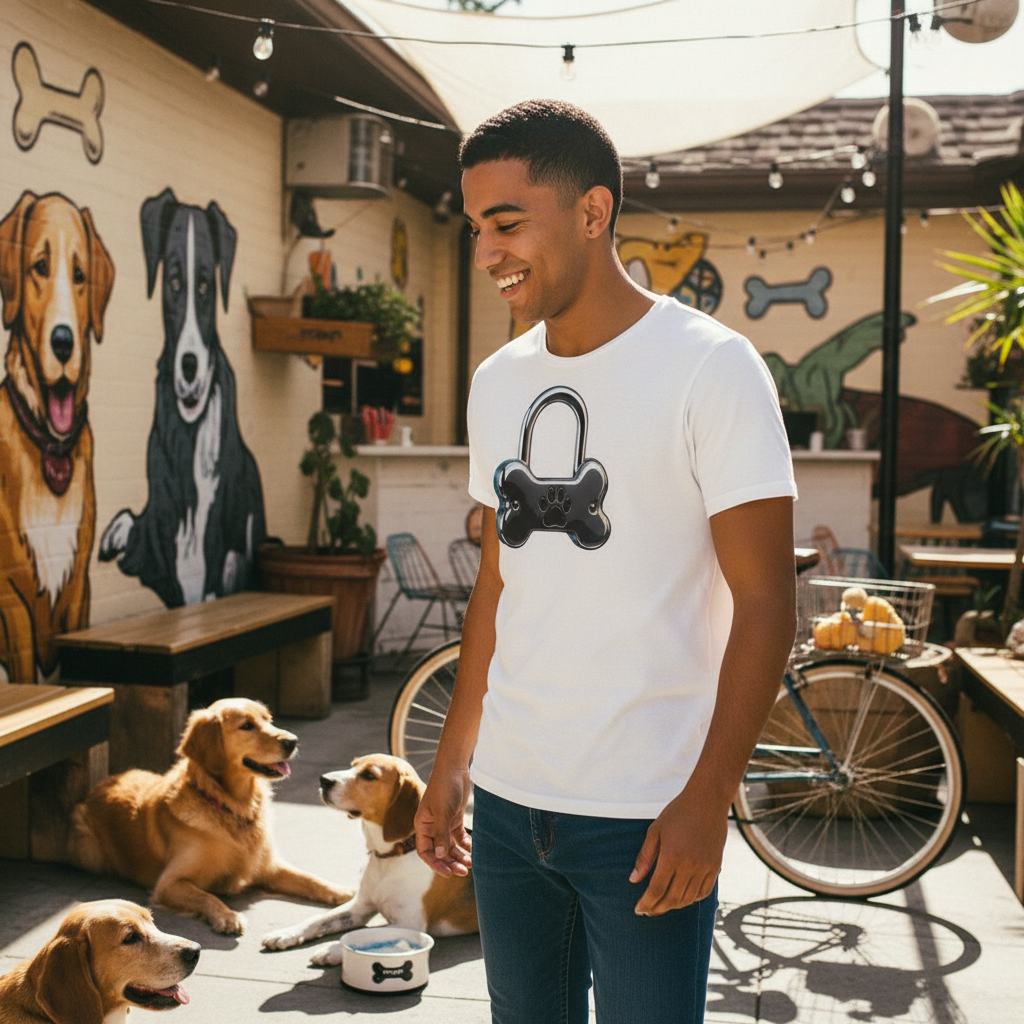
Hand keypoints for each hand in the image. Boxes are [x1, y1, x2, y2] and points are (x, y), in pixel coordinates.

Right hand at [414, 767, 472, 877]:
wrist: (455, 768)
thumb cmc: (445, 788)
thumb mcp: (443, 812)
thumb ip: (441, 834)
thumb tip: (440, 856)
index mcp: (422, 825)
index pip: (425, 851)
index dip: (435, 863)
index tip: (448, 873)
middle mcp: (431, 826)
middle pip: (439, 851)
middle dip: (450, 862)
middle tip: (464, 871)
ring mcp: (443, 822)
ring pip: (450, 845)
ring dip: (459, 855)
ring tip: (470, 864)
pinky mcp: (454, 817)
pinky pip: (458, 836)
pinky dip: (465, 844)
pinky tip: (472, 850)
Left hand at [629, 785, 727, 915]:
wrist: (707, 800)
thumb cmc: (678, 812)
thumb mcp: (655, 830)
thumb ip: (645, 857)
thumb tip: (634, 880)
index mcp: (672, 856)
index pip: (657, 889)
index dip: (647, 902)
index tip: (639, 909)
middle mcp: (690, 866)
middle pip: (672, 898)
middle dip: (658, 908)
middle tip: (648, 911)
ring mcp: (705, 868)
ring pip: (688, 898)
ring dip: (674, 906)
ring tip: (662, 906)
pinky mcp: (716, 867)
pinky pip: (704, 892)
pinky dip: (692, 899)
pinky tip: (682, 898)